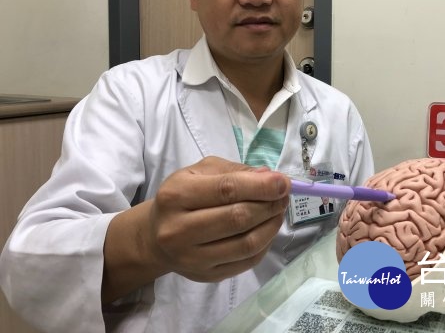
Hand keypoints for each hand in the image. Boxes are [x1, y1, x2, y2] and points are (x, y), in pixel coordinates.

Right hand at [102, 156, 290, 303]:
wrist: (156, 237)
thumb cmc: (183, 197)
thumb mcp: (200, 172)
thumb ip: (235, 171)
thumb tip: (269, 177)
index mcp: (176, 195)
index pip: (226, 190)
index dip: (260, 186)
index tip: (284, 182)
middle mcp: (179, 229)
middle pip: (237, 218)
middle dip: (269, 204)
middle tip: (284, 195)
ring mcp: (192, 258)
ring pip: (246, 244)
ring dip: (271, 225)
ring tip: (279, 211)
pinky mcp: (206, 276)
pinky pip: (247, 261)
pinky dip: (265, 244)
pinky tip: (268, 229)